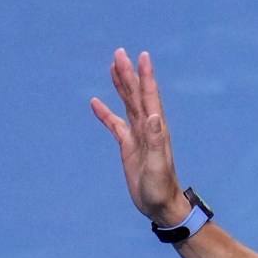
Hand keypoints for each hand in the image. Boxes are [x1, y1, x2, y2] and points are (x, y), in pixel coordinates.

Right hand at [90, 48, 189, 225]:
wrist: (160, 205)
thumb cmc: (161, 188)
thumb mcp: (158, 165)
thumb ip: (155, 141)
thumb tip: (154, 116)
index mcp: (156, 129)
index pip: (150, 97)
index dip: (146, 76)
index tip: (142, 56)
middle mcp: (148, 128)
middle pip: (136, 95)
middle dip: (128, 74)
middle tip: (120, 53)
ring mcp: (137, 136)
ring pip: (127, 104)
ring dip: (120, 85)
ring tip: (113, 66)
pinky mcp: (128, 146)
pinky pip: (114, 124)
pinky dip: (105, 113)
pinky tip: (96, 102)